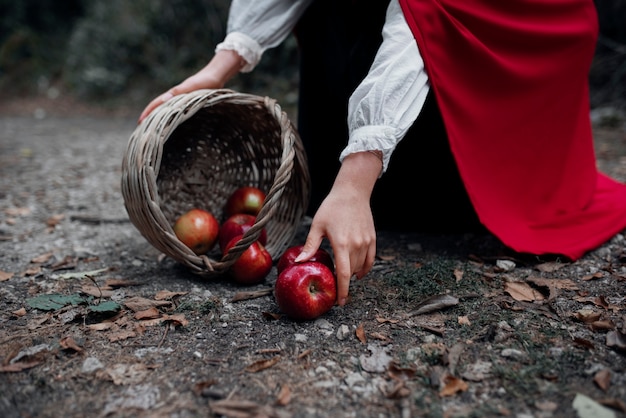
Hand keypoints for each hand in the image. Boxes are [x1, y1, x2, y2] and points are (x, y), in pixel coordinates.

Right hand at [138, 49, 244, 122]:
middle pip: (159, 108)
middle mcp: (175, 98)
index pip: (156, 104)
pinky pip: (176, 112)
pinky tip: (172, 125)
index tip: (140, 122)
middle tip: (143, 131)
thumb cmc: (206, 82)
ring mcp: (182, 100)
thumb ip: (179, 91)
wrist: (216, 76)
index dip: (148, 112)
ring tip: (153, 131)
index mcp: (174, 94)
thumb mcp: (193, 87)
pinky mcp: (189, 103)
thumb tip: (164, 99)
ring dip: (159, 119)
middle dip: (150, 118)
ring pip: (167, 110)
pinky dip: (171, 118)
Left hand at [295, 151, 381, 305]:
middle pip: (351, 273)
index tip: (339, 303)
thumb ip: (311, 246)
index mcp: (341, 243)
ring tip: (342, 277)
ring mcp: (366, 242)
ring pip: (360, 267)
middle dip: (343, 283)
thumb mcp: (317, 226)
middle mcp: (356, 245)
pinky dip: (364, 269)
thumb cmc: (332, 207)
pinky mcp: (372, 239)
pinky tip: (357, 273)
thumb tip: (299, 262)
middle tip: (333, 289)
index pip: (343, 274)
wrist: (353, 192)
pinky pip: (370, 260)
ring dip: (352, 275)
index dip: (342, 291)